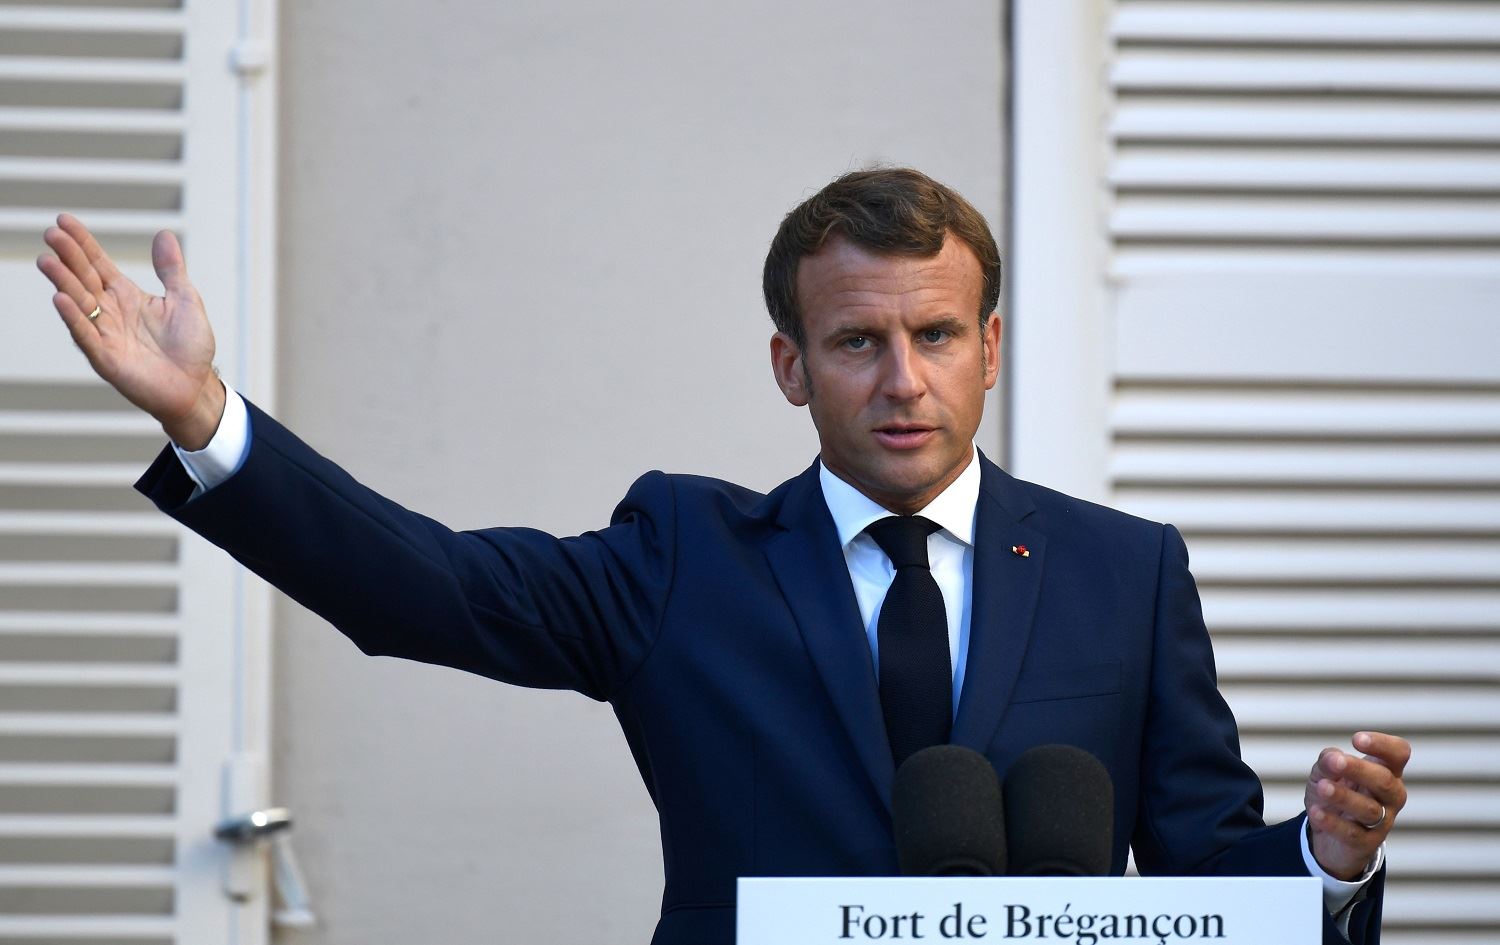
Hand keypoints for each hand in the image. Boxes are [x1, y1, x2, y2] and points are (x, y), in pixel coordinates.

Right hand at [37, 214, 223, 448]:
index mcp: (127, 295)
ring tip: (47, 260)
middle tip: (51, 233)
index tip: (63, 220)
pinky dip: (74, 318)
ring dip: (63, 282)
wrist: (196, 386)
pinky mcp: (106, 359)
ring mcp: (106, 334)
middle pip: (84, 279)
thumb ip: (171, 269)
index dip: (82, 243)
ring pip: (79, 304)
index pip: (98, 263)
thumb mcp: (184, 299)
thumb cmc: (190, 346)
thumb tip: (163, 234)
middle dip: (68, 256)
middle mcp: (111, 312)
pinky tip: (61, 299)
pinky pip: (86, 336)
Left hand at [1304, 731, 1409, 880]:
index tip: (1356, 739)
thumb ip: (1328, 761)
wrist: (1330, 836)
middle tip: (1336, 762)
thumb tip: (1332, 759)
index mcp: (1385, 771)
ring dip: (1345, 797)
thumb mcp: (1326, 772)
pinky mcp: (1366, 843)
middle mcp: (1390, 796)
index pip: (1398, 754)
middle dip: (1360, 770)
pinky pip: (1352, 833)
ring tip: (1323, 787)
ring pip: (1370, 809)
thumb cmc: (1335, 793)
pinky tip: (1316, 811)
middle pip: (1385, 781)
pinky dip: (1333, 822)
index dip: (1383, 745)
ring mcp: (1381, 821)